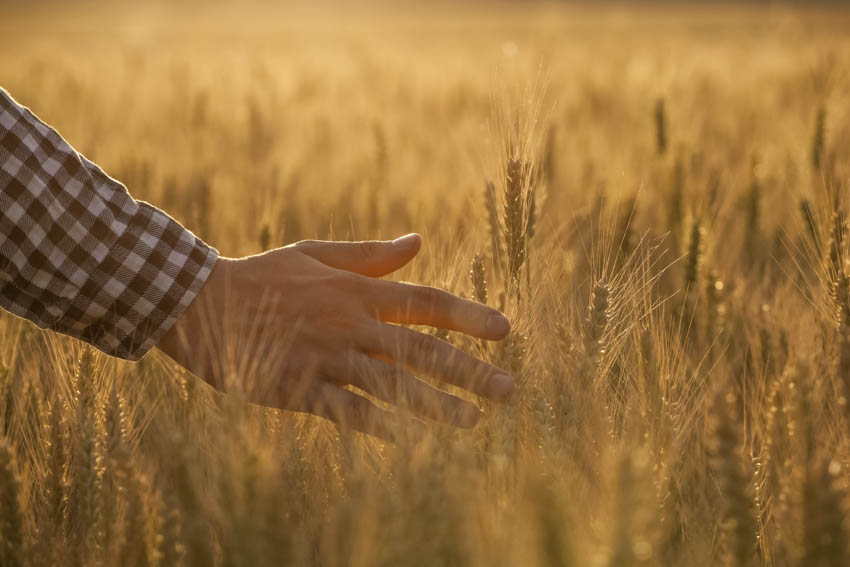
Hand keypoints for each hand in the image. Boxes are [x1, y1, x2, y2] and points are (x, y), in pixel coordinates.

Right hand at [156, 234, 512, 439]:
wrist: (201, 301)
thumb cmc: (264, 276)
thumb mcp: (317, 254)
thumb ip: (370, 255)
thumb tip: (418, 241)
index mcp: (357, 291)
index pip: (426, 303)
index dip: (468, 316)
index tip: (506, 331)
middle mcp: (350, 324)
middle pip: (420, 349)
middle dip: (469, 370)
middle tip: (508, 389)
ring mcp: (325, 357)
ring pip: (391, 384)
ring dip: (434, 404)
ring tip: (473, 421)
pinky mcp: (297, 387)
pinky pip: (344, 410)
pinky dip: (377, 425)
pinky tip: (407, 441)